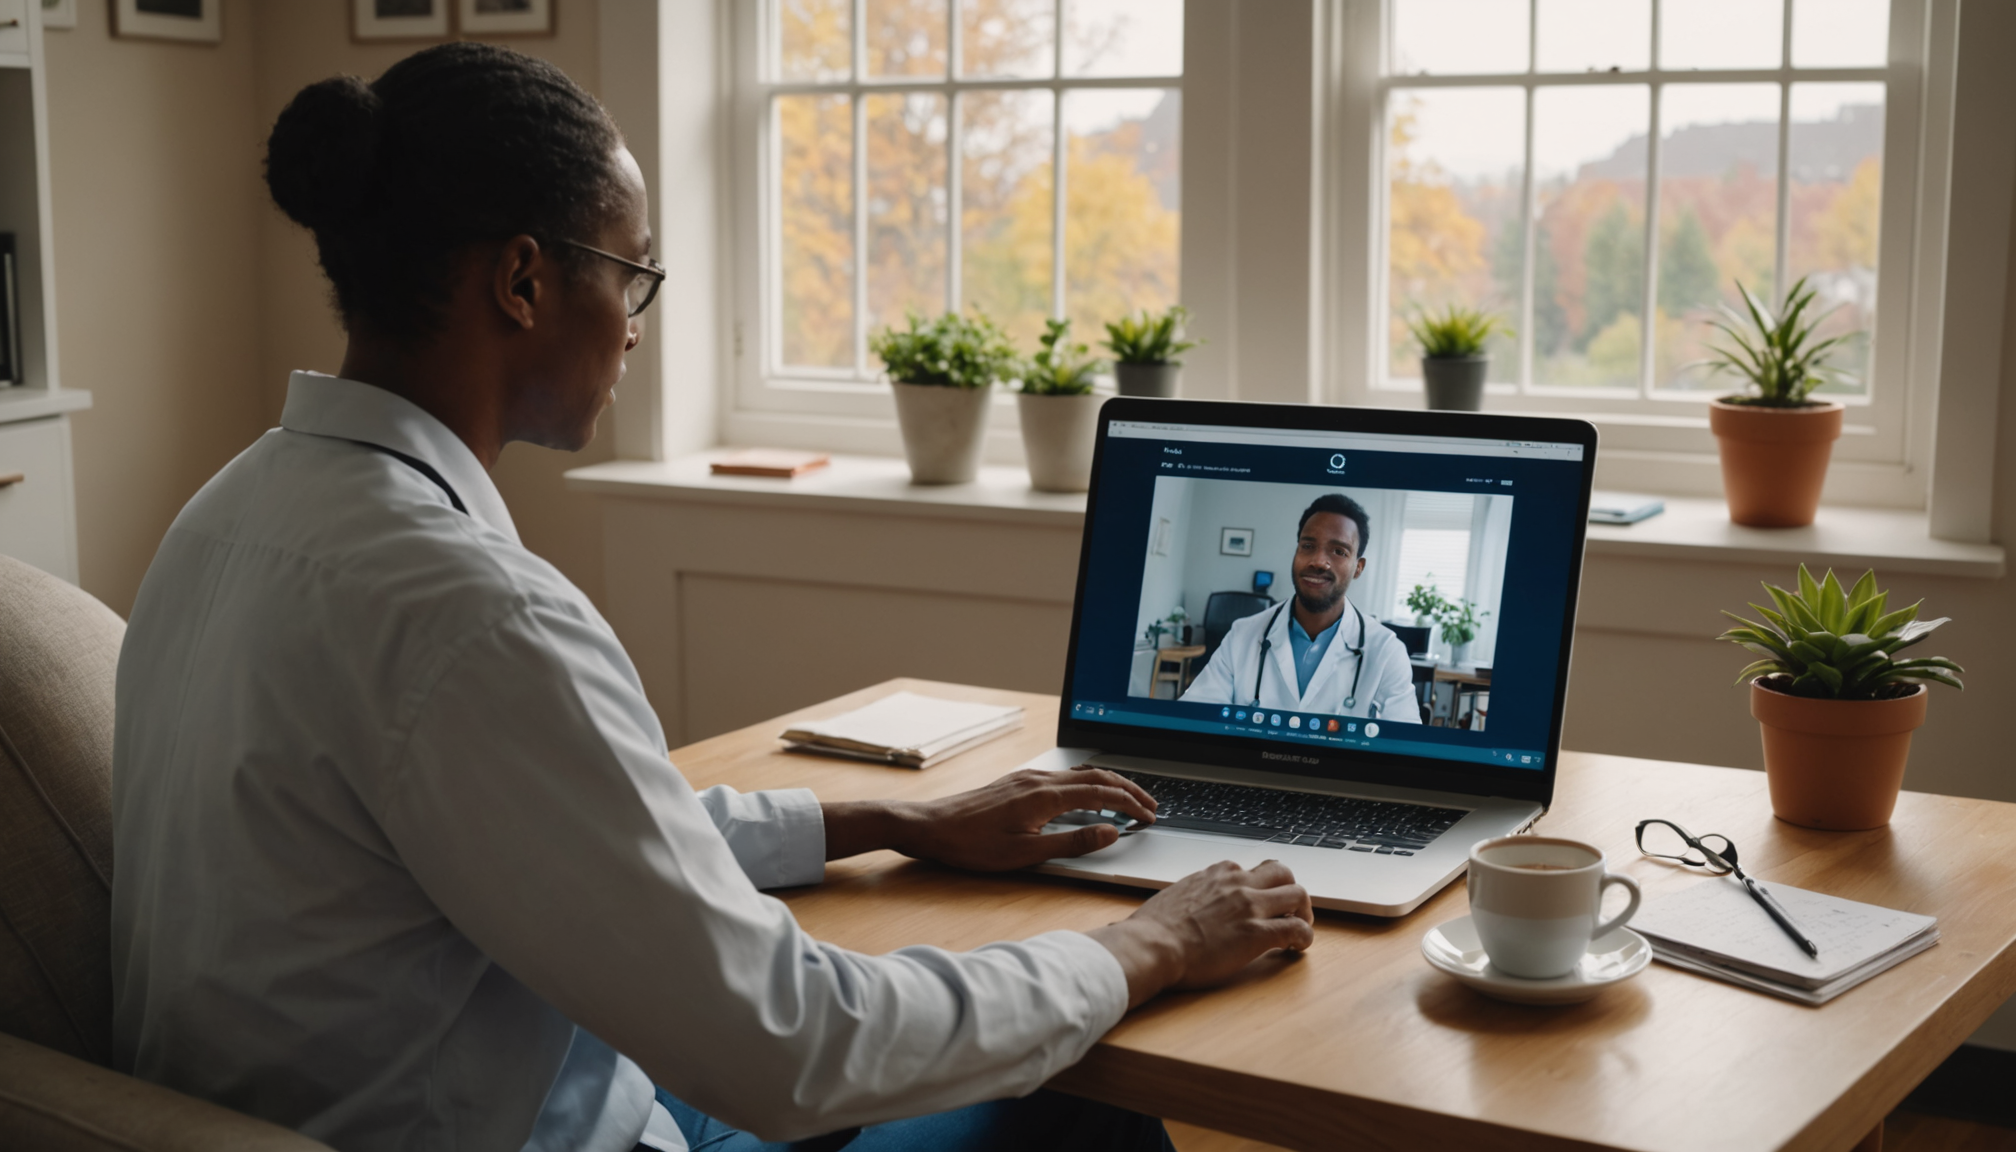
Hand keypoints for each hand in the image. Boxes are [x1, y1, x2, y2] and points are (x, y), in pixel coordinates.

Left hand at [888, 766, 1159, 870]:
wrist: (930, 827)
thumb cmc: (973, 845)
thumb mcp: (1027, 854)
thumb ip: (1072, 843)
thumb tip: (1111, 833)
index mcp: (1046, 796)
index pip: (1102, 794)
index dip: (1130, 805)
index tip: (1150, 817)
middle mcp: (1040, 780)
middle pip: (1096, 777)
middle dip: (1128, 790)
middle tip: (1151, 806)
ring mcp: (1028, 778)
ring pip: (1080, 774)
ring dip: (1109, 784)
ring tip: (1128, 799)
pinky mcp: (1018, 782)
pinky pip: (1064, 776)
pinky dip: (1088, 784)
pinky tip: (1088, 796)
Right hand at [1086, 859, 1314, 1007]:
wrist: (1152, 945)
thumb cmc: (1152, 929)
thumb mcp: (1171, 898)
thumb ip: (1184, 898)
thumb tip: (1165, 913)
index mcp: (1215, 873)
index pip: (1250, 869)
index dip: (1258, 887)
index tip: (1257, 902)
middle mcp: (1237, 883)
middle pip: (1282, 872)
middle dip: (1290, 889)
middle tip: (1289, 910)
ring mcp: (1250, 906)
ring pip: (1298, 894)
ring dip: (1304, 911)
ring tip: (1299, 927)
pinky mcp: (1258, 933)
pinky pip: (1298, 929)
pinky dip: (1304, 938)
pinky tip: (1297, 949)